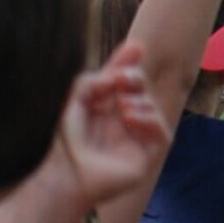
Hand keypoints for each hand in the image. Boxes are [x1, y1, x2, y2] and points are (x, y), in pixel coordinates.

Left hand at [59, 40, 170, 204]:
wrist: (63, 174)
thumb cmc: (64, 139)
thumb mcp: (74, 100)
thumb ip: (94, 79)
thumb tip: (122, 67)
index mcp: (103, 107)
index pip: (122, 81)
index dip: (129, 65)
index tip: (135, 49)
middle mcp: (121, 121)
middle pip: (140, 90)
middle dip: (136, 79)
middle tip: (123, 78)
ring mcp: (134, 138)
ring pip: (152, 108)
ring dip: (140, 101)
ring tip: (121, 105)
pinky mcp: (145, 155)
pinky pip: (161, 132)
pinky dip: (149, 119)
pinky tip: (129, 117)